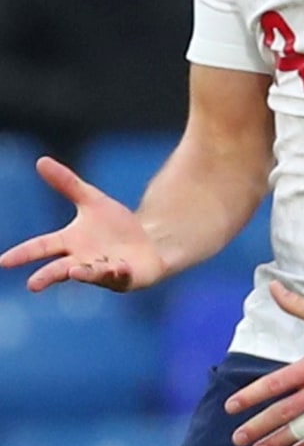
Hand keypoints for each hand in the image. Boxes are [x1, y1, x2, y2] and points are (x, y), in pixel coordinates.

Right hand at [0, 156, 167, 292]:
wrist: (147, 241)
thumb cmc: (113, 225)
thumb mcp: (91, 200)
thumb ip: (67, 184)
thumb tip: (41, 160)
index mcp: (70, 242)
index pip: (42, 247)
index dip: (23, 254)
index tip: (2, 262)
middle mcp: (83, 261)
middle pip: (60, 269)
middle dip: (47, 276)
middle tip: (32, 284)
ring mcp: (104, 272)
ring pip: (92, 274)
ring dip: (85, 273)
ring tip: (74, 271)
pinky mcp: (126, 277)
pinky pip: (120, 275)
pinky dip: (118, 271)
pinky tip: (118, 266)